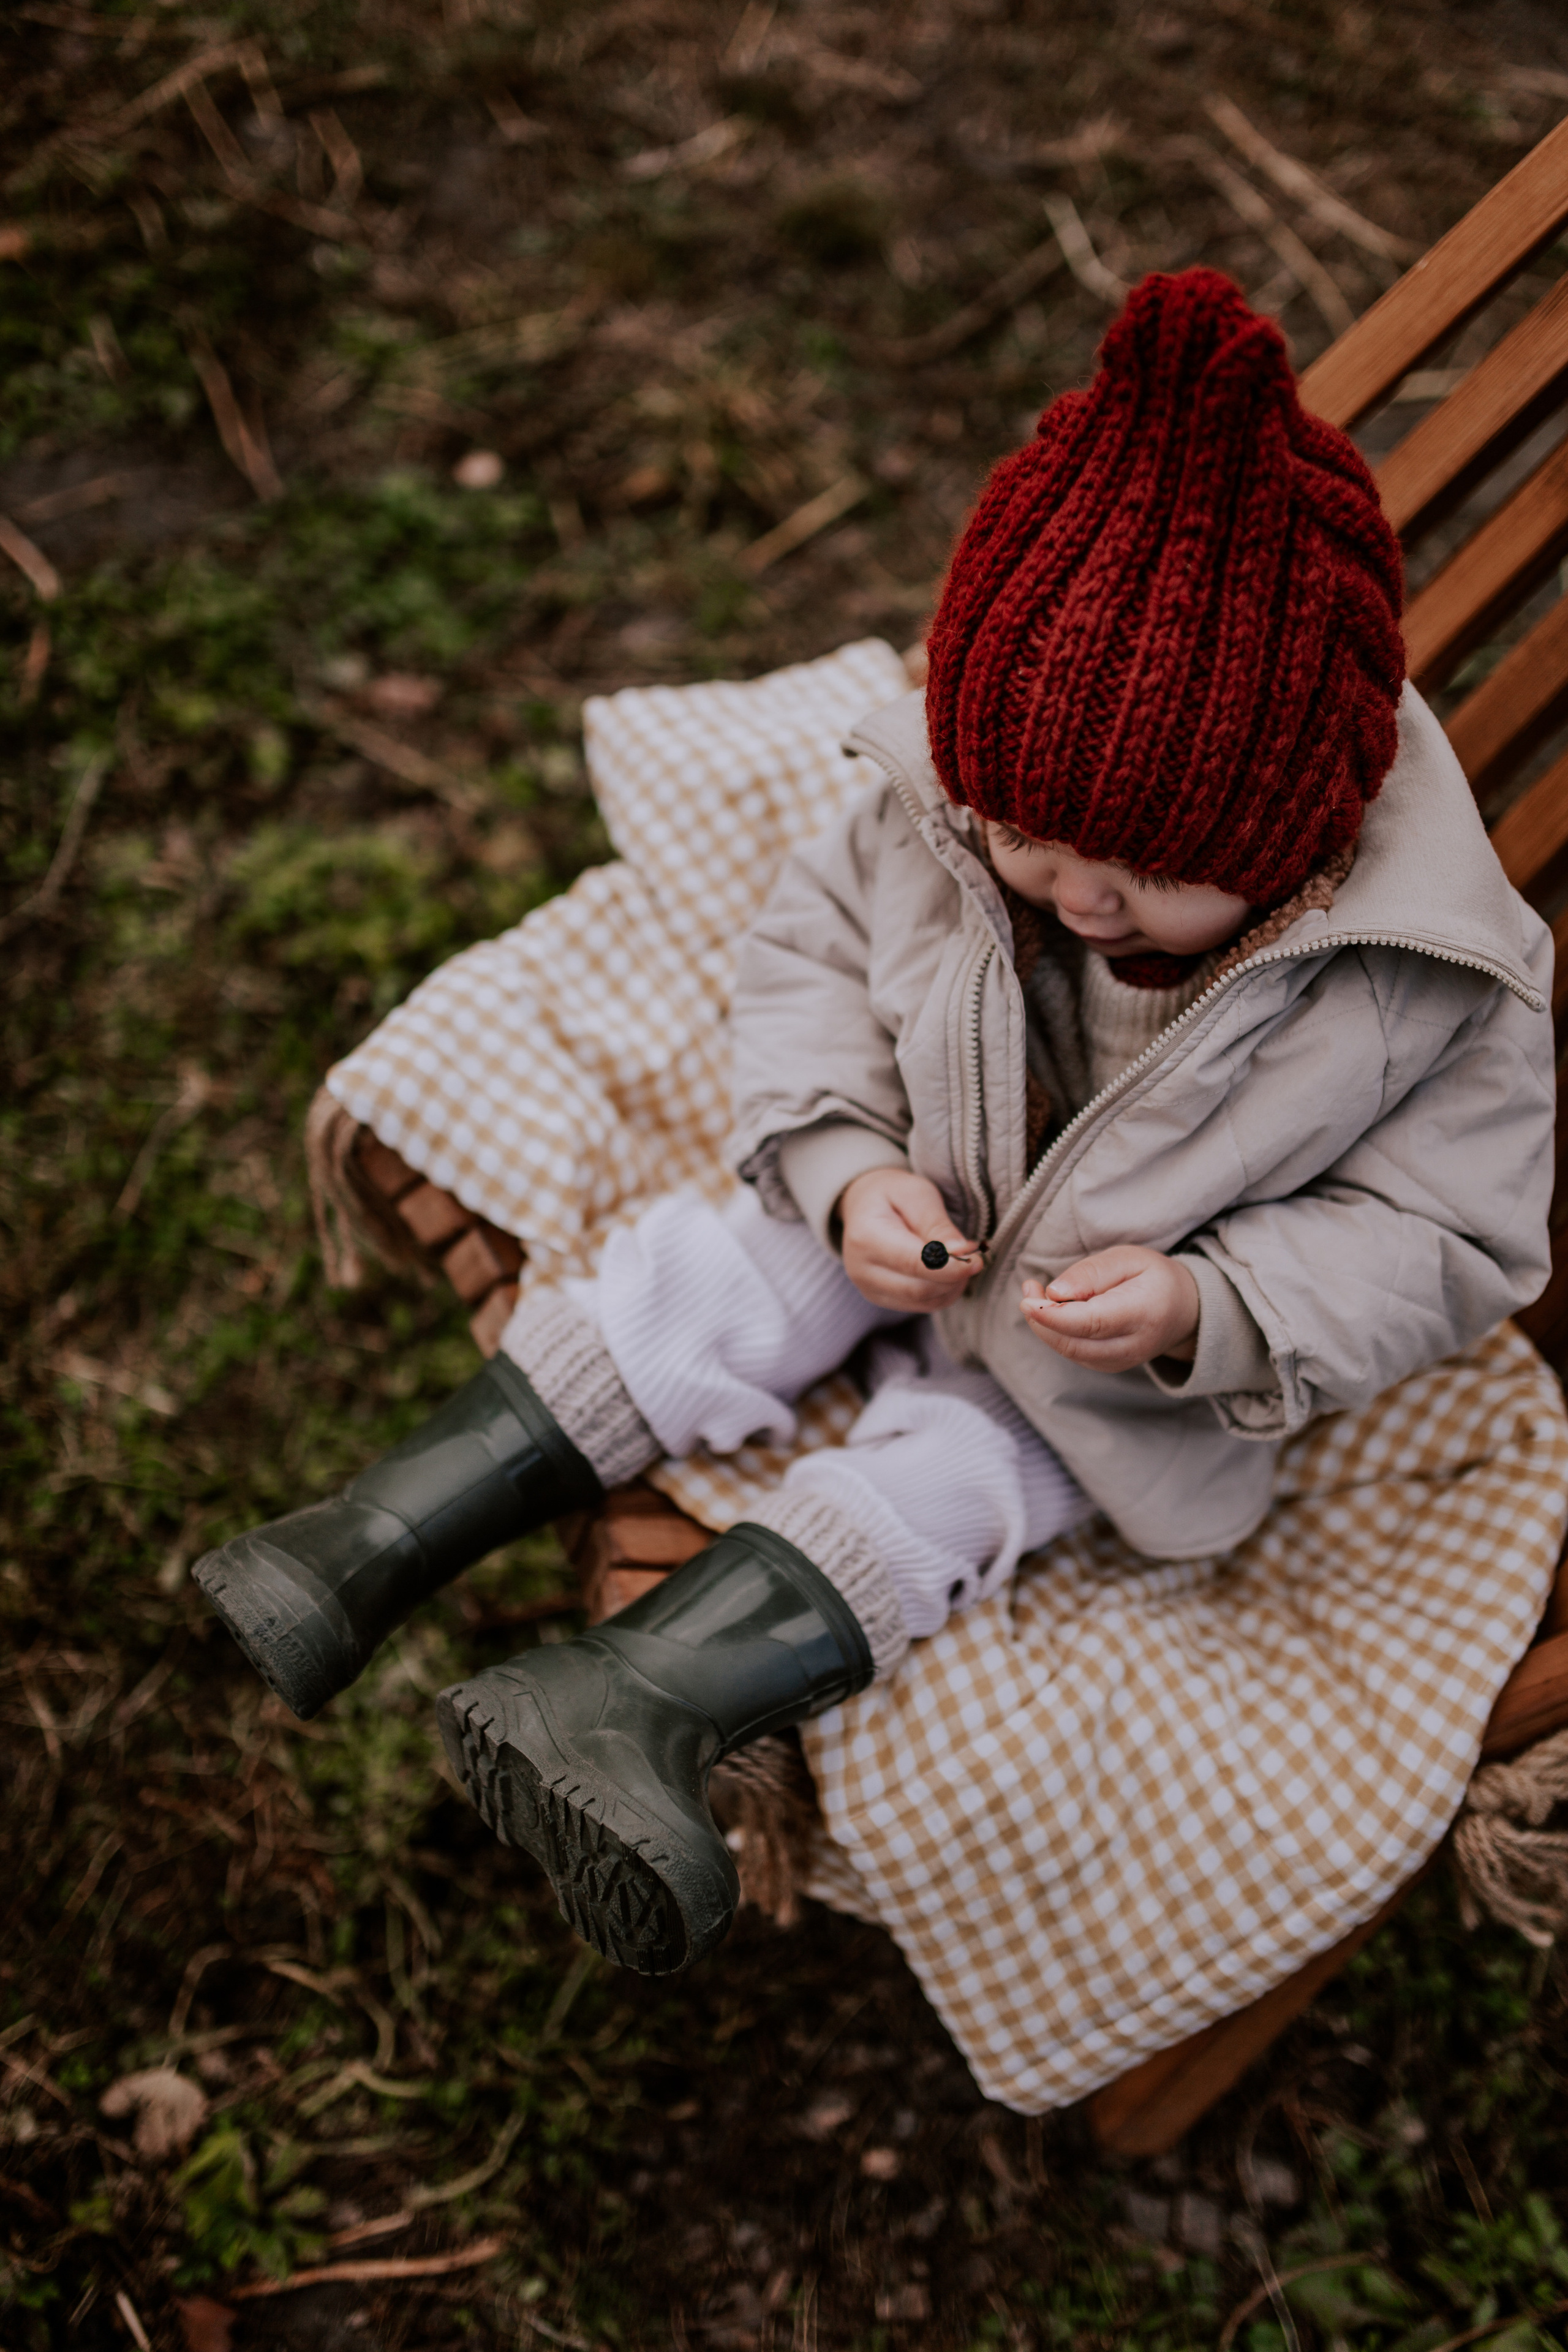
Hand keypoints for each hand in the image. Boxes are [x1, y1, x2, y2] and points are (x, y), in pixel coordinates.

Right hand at [839, 1167, 982, 1311]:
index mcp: (866, 1237)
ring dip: (952, 1286)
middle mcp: (861, 1269)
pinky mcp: (881, 1298)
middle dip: (954, 1277)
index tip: (976, 1260)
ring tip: (962, 1259)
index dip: (949, 1267)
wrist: (864, 1205)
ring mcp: (869, 1288)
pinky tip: (950, 1272)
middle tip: (975, 1256)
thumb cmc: (893, 1195)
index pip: (912, 1263)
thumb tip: (961, 1252)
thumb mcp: (917, 1195)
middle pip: (918, 1290)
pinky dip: (944, 1292)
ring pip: (924, 1302)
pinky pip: (922, 1306)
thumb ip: (937, 1224)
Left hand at [1022, 1246, 1198, 1371]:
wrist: (1183, 1310)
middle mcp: (1133, 1345)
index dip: (1053, 1315)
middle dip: (1041, 1318)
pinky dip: (1055, 1332)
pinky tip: (1052, 1309)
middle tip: (1029, 1287)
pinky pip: (1073, 1353)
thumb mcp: (1128, 1258)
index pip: (1091, 1323)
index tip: (1027, 1300)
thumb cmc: (1153, 1277)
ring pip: (1069, 1350)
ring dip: (1044, 1325)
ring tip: (1036, 1292)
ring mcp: (1121, 1361)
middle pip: (1073, 1343)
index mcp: (1143, 1312)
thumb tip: (1054, 1292)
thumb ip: (1092, 1273)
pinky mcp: (1109, 1366)